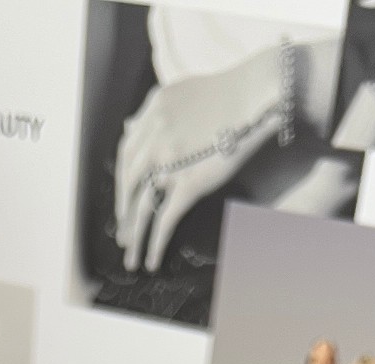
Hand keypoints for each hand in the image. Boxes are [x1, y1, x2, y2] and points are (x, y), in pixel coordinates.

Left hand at [114, 44, 280, 272]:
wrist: (253, 94)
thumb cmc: (227, 92)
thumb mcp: (180, 92)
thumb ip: (154, 111)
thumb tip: (128, 125)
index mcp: (151, 113)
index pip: (126, 151)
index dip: (122, 178)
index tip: (124, 197)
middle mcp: (154, 136)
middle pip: (129, 182)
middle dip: (123, 212)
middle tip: (121, 235)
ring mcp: (170, 161)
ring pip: (142, 206)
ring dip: (134, 235)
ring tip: (130, 257)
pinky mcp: (190, 182)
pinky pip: (165, 219)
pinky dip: (155, 242)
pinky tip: (151, 260)